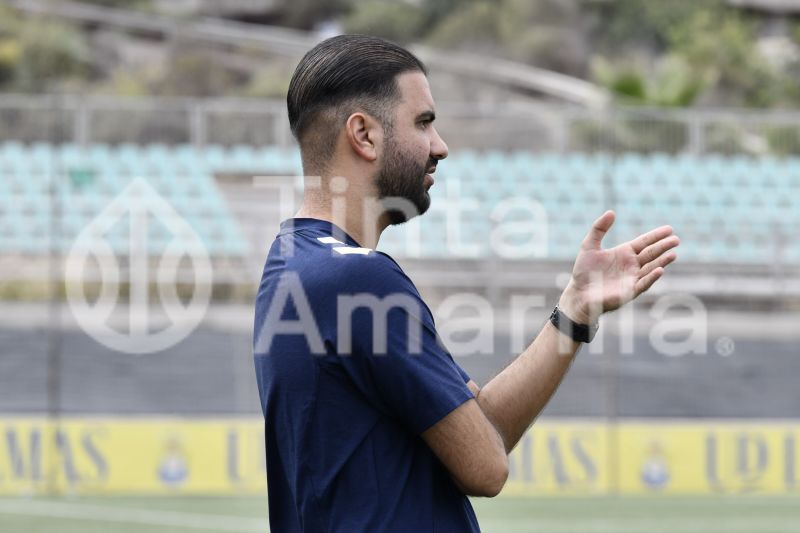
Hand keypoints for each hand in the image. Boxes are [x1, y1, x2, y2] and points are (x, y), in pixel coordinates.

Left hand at [559, 210, 678, 324]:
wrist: (578, 293)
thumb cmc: (584, 271)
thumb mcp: (589, 245)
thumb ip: (599, 229)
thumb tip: (611, 212)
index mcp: (624, 253)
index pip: (644, 242)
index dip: (656, 236)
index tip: (670, 229)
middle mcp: (631, 265)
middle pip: (651, 254)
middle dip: (663, 247)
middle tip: (676, 239)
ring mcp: (632, 278)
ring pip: (651, 268)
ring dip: (662, 261)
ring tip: (673, 254)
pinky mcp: (629, 291)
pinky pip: (643, 284)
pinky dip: (651, 277)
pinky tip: (660, 270)